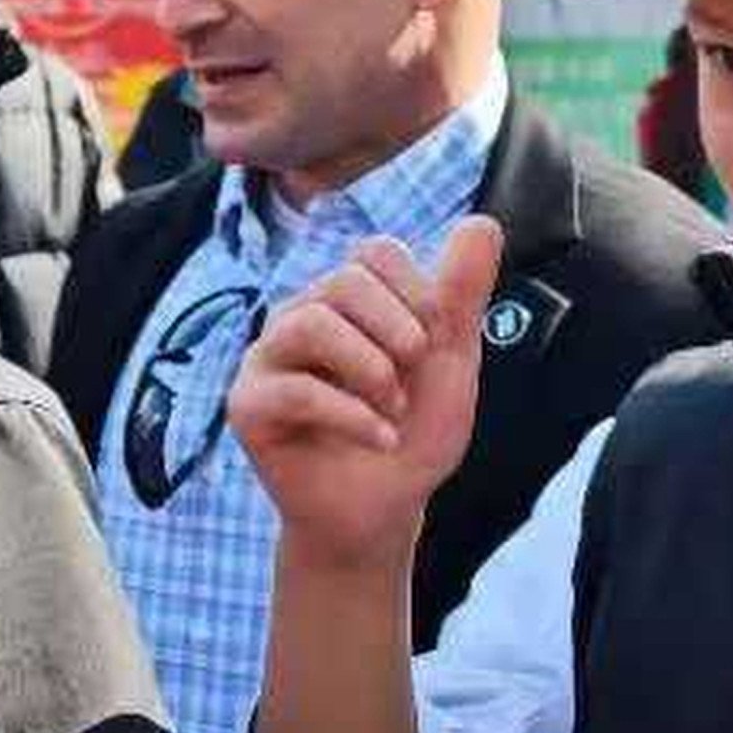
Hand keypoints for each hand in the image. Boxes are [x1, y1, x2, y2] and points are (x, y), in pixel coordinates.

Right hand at [229, 215, 504, 572]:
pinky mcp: (248, 405)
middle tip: (411, 379)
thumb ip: (461, 295)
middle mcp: (300, 317)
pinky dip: (352, 416)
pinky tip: (379, 439)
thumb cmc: (411, 434)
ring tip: (392, 410)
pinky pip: (295, 389)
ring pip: (311, 323)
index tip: (432, 344)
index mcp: (345, 300)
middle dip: (396, 332)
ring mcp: (268, 358)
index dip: (417, 294)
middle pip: (344, 281)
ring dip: (371, 371)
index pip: (374, 253)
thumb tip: (483, 222)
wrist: (382, 511)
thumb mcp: (451, 362)